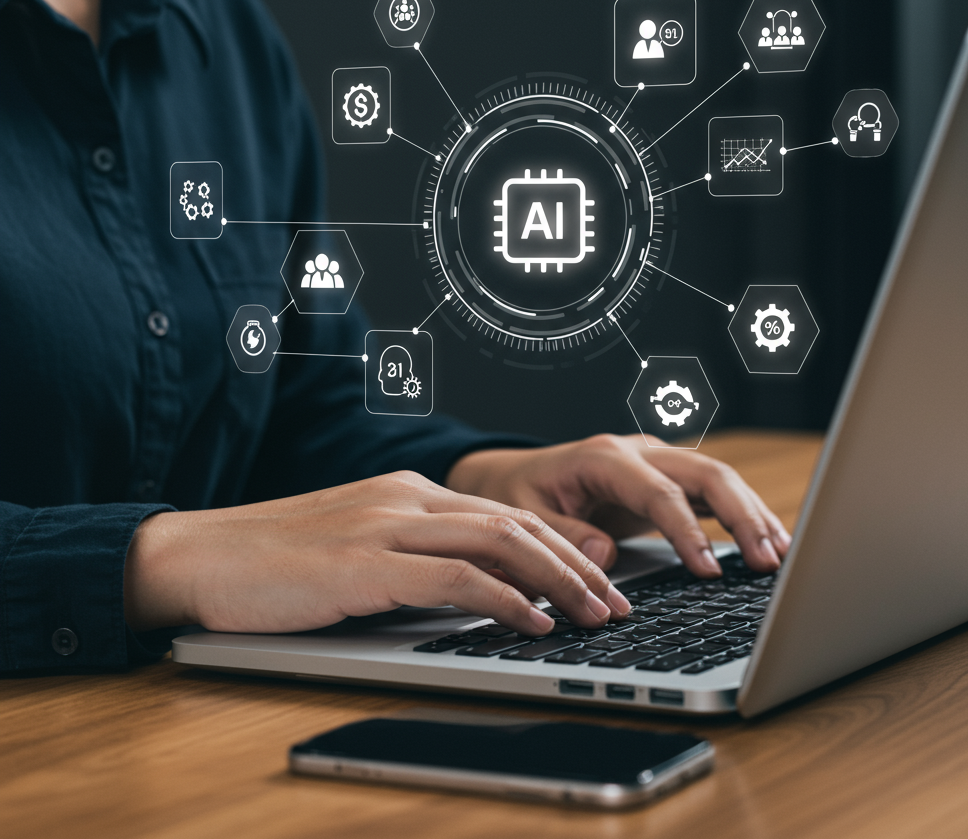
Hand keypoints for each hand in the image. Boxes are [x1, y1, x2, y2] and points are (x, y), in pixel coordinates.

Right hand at [123, 470, 630, 635]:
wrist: (201, 555)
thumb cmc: (274, 562)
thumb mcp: (357, 549)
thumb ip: (412, 559)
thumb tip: (474, 593)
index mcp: (407, 492)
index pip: (504, 514)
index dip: (560, 549)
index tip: (596, 582)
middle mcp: (406, 497)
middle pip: (516, 524)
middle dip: (578, 566)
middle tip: (617, 604)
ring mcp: (386, 524)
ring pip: (499, 543)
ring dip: (559, 582)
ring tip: (597, 616)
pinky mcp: (365, 562)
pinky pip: (455, 578)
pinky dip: (506, 600)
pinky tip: (535, 623)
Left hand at [446, 435, 790, 576]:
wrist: (517, 476)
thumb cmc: (520, 493)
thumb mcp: (525, 514)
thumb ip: (562, 535)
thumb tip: (603, 557)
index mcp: (604, 457)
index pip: (659, 491)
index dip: (686, 530)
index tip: (707, 571)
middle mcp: (638, 452)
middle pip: (706, 473)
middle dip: (741, 515)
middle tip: (767, 562)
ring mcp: (657, 462)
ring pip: (719, 479)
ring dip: (753, 515)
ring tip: (781, 556)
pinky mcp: (667, 480)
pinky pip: (713, 494)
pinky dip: (743, 516)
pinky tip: (769, 543)